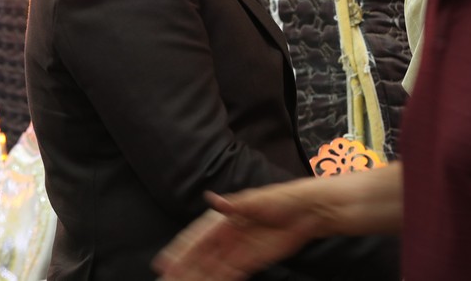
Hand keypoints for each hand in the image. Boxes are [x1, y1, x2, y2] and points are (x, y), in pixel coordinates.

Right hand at [154, 187, 322, 280]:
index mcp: (225, 218)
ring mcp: (238, 249)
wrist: (307, 211)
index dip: (180, 250)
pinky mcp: (251, 261)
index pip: (197, 237)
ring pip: (211, 268)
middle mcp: (228, 235)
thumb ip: (232, 205)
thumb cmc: (281, 199)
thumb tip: (210, 198)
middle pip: (200, 256)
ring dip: (196, 278)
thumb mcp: (256, 200)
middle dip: (182, 269)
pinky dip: (217, 280)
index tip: (163, 263)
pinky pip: (229, 274)